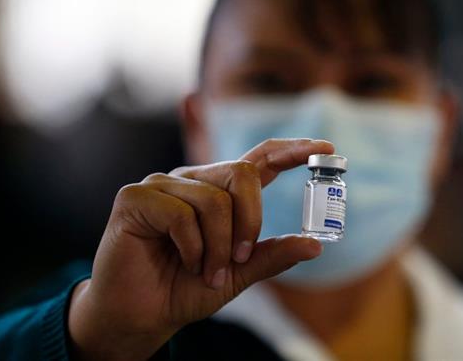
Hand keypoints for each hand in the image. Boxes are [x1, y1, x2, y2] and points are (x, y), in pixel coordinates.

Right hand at [68, 138, 332, 359]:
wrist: (141, 315)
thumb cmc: (186, 288)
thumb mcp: (239, 274)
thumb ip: (271, 255)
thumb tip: (315, 245)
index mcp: (219, 192)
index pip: (260, 159)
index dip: (291, 149)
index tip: (326, 146)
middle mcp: (193, 180)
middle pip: (243, 174)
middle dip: (251, 221)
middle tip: (241, 258)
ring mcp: (163, 184)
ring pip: (214, 200)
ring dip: (219, 246)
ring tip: (208, 271)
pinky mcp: (136, 196)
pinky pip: (181, 213)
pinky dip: (191, 246)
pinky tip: (183, 261)